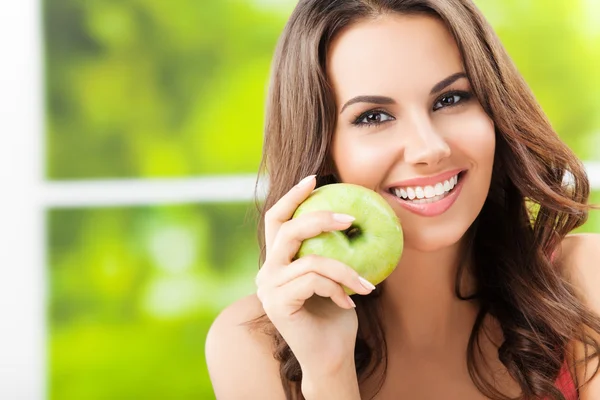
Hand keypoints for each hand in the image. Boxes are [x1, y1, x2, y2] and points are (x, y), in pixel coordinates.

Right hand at [255, 175, 374, 375]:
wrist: (331, 356)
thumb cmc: (336, 315)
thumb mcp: (337, 276)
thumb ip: (334, 251)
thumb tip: (355, 216)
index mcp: (277, 261)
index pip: (277, 219)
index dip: (292, 196)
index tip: (315, 179)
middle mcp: (267, 271)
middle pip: (287, 229)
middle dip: (320, 218)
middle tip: (350, 218)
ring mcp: (268, 287)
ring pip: (310, 259)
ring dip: (345, 270)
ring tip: (366, 285)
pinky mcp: (276, 302)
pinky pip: (314, 280)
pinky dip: (338, 288)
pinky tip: (350, 303)